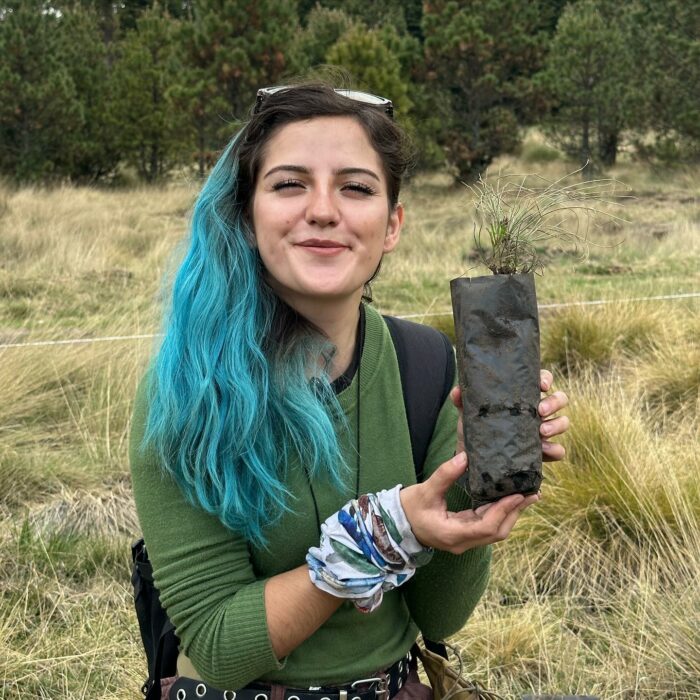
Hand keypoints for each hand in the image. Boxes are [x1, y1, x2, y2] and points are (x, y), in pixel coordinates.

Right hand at [400, 452, 538, 553]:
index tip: (518, 494)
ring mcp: (463, 541)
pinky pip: (487, 527)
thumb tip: (465, 456)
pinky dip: (500, 514)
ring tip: (527, 496)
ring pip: (494, 532)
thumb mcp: (425, 490)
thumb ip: (445, 474)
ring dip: (511, 514)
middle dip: (515, 512)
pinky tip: (508, 501)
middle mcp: (461, 542)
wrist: (396, 525)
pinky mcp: (464, 535)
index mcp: (452, 534)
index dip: (504, 510)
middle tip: (532, 493)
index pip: (486, 527)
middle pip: (496, 532)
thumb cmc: (409, 508)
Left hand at [449, 369, 569, 461]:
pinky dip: (555, 449)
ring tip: (541, 431)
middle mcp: (538, 410)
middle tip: (539, 410)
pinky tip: (543, 450)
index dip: (546, 379)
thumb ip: (462, 400)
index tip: (541, 385)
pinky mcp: (544, 452)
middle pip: (560, 398)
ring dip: (557, 425)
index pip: (542, 380)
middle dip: (554, 402)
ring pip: (563, 422)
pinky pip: (559, 450)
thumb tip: (457, 391)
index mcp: (524, 395)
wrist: (475, 456)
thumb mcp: (468, 413)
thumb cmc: (477, 427)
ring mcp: (544, 430)